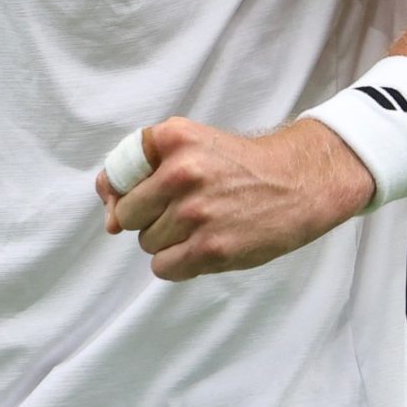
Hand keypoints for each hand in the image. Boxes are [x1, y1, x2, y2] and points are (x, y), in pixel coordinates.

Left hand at [94, 117, 375, 281]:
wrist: (298, 183)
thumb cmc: (239, 166)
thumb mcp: (193, 144)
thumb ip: (142, 170)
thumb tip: (109, 220)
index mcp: (174, 138)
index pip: (117, 172)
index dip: (123, 190)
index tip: (143, 195)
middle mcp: (181, 172)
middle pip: (128, 214)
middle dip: (149, 217)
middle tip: (182, 209)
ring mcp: (196, 213)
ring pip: (147, 242)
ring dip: (167, 240)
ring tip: (201, 225)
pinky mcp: (211, 248)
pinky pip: (164, 267)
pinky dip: (178, 263)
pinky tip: (203, 246)